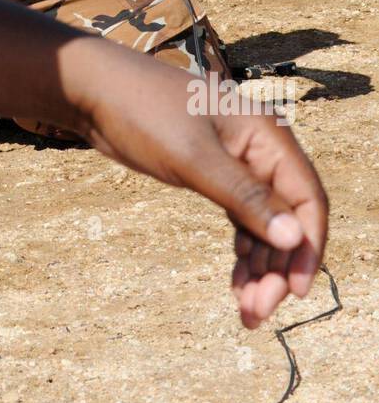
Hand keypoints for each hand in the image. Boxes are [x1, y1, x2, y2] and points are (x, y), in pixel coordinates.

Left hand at [19, 42, 327, 327]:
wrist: (94, 90)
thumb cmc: (144, 112)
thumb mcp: (194, 158)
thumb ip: (244, 197)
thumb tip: (293, 237)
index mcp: (266, 135)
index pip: (307, 197)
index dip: (308, 246)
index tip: (295, 293)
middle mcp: (259, 149)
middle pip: (286, 218)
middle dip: (278, 267)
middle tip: (258, 312)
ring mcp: (235, 163)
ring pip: (263, 224)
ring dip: (260, 267)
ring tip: (247, 312)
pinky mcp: (211, 174)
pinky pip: (240, 218)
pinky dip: (242, 252)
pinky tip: (237, 282)